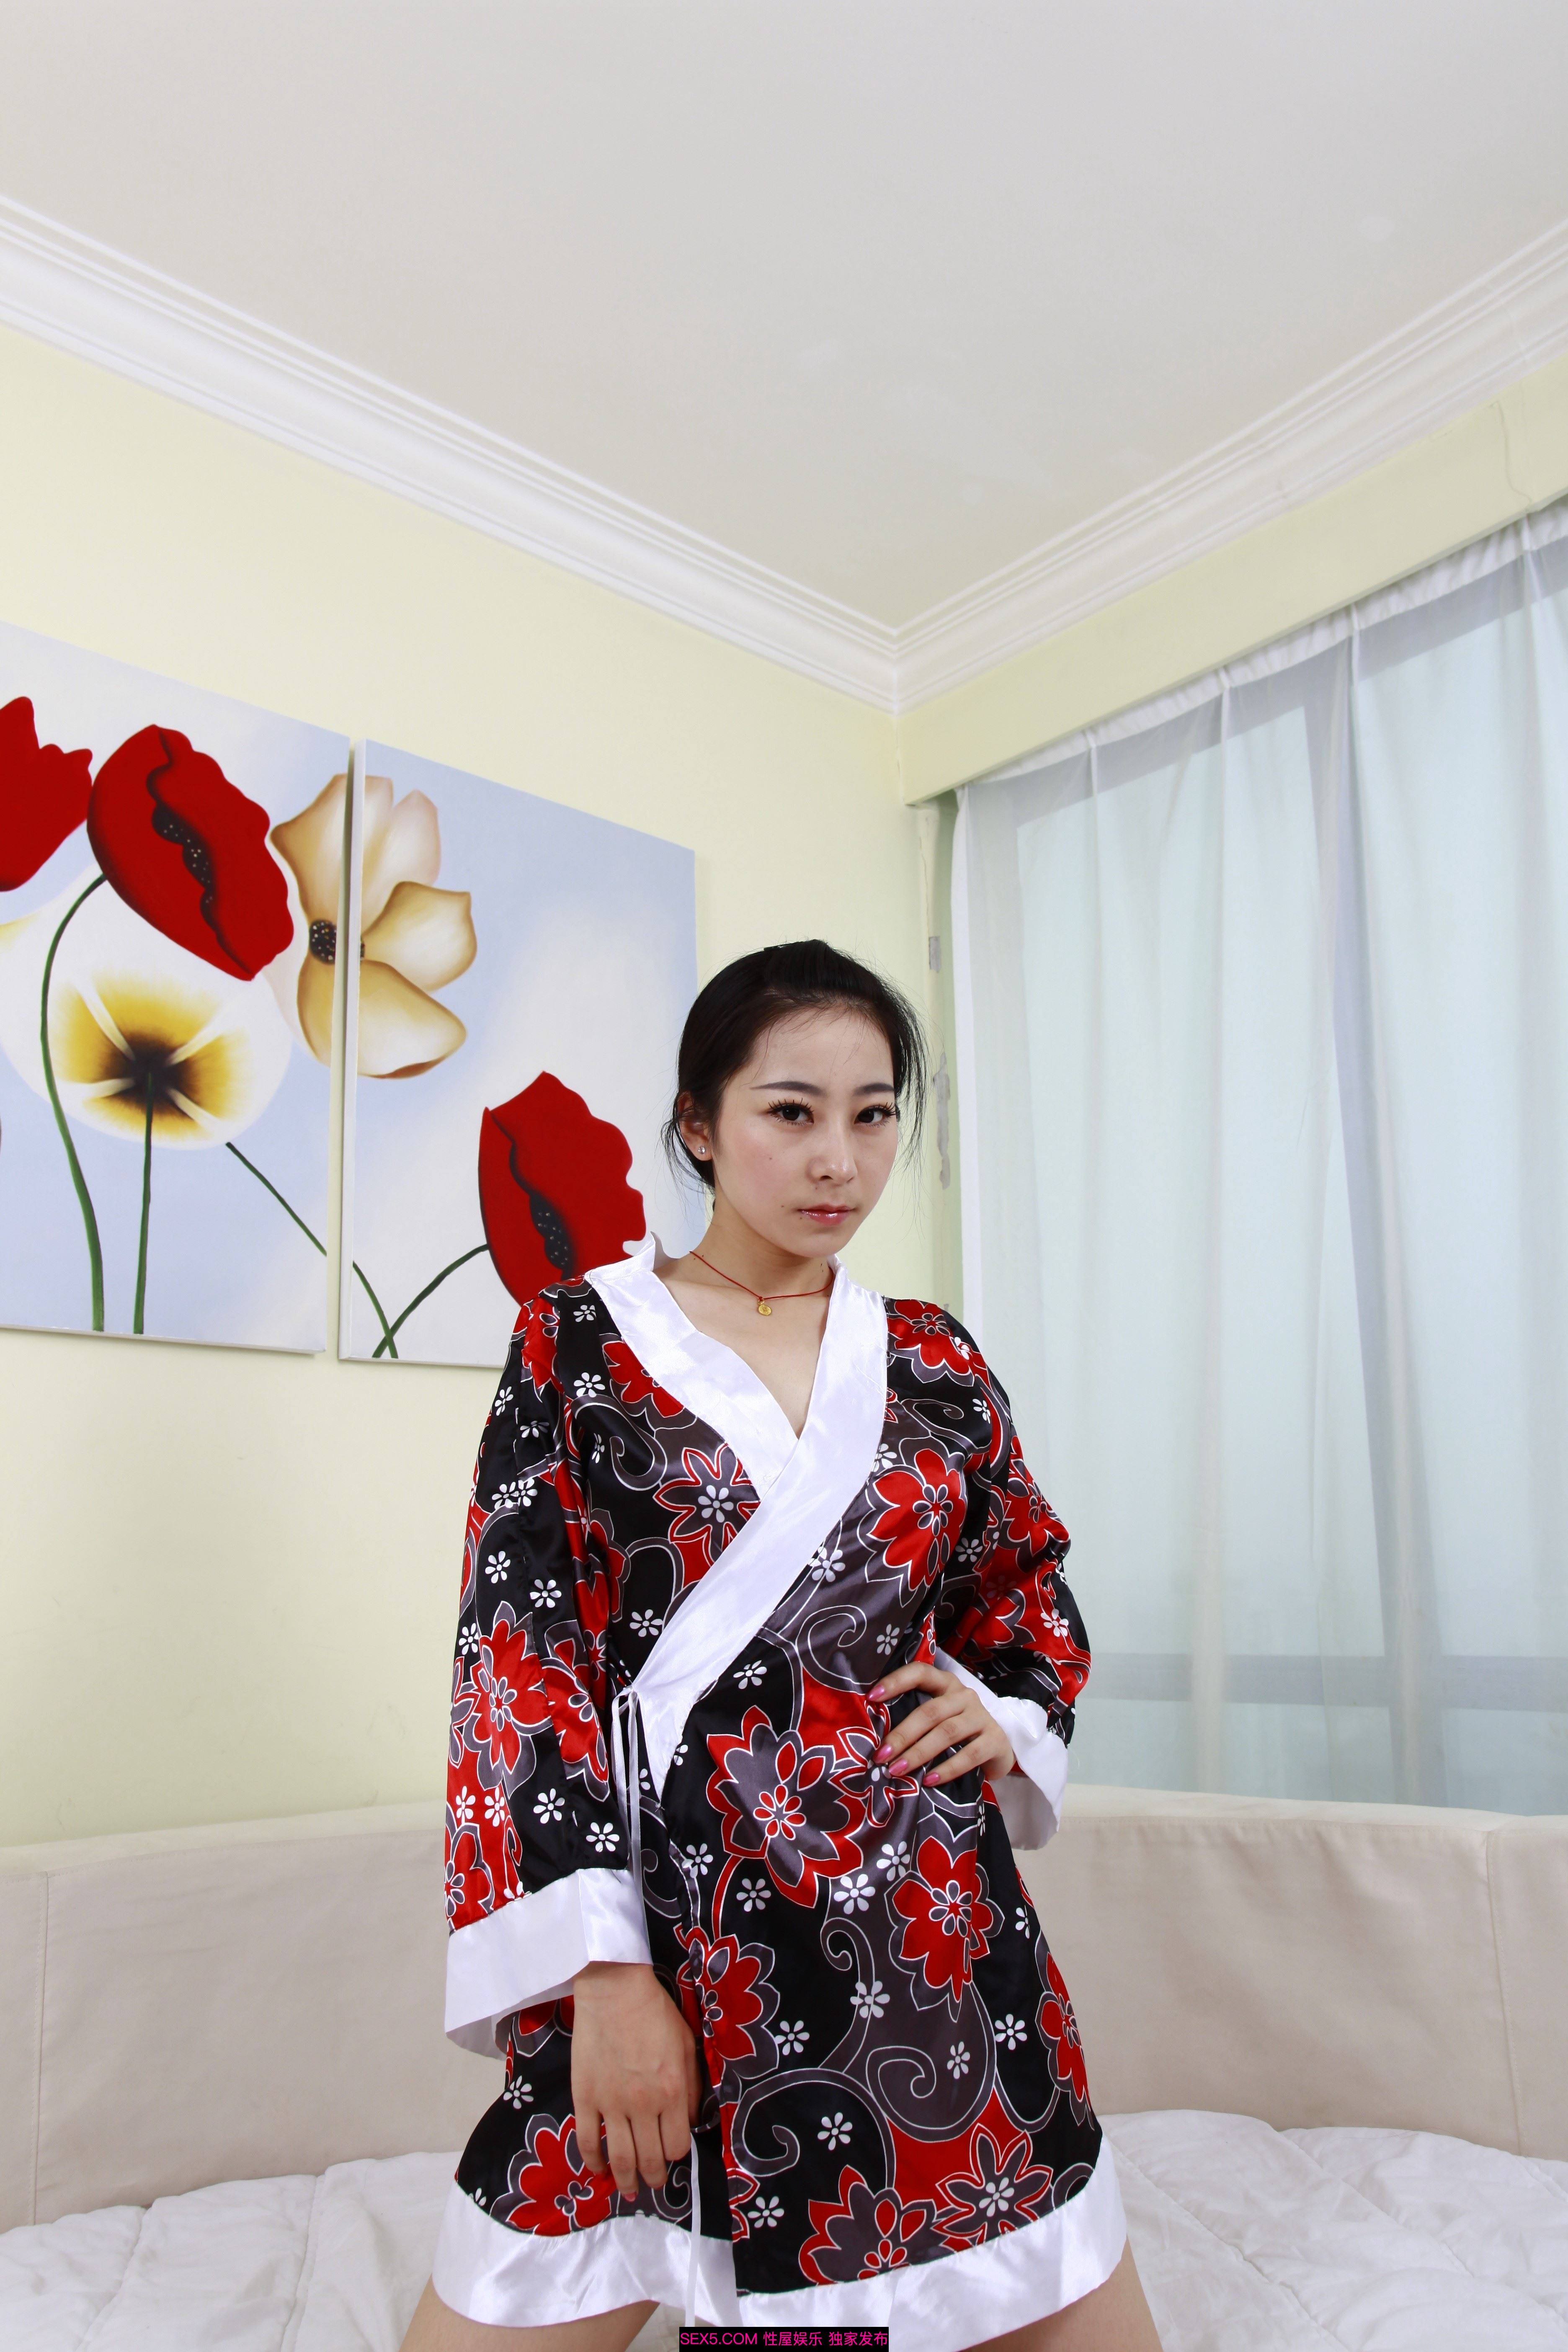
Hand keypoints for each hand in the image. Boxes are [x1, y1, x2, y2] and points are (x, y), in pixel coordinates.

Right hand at [572, 1961, 700, 2195]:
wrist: (614, 1990)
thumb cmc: (655, 2013)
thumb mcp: (686, 2045)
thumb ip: (691, 2086)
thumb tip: (690, 2120)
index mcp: (672, 2090)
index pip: (677, 2144)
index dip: (675, 2153)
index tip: (671, 2152)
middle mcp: (644, 2104)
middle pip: (650, 2159)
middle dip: (653, 2178)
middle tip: (653, 2182)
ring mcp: (611, 2103)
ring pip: (620, 2158)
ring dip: (625, 2180)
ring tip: (629, 2188)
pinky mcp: (585, 2097)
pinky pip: (587, 2140)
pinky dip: (592, 2162)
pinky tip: (598, 2169)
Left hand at [871, 1662, 1015, 1788]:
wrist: (997, 1748)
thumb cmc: (957, 1731)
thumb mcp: (938, 1718)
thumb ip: (915, 1719)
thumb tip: (876, 1740)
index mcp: (946, 1684)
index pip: (920, 1673)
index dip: (896, 1681)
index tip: (871, 1697)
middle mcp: (964, 1695)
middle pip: (929, 1711)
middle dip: (902, 1734)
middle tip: (881, 1755)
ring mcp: (981, 1717)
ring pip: (946, 1733)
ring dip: (918, 1753)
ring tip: (897, 1770)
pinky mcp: (995, 1740)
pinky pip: (968, 1755)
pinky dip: (946, 1769)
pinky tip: (928, 1781)